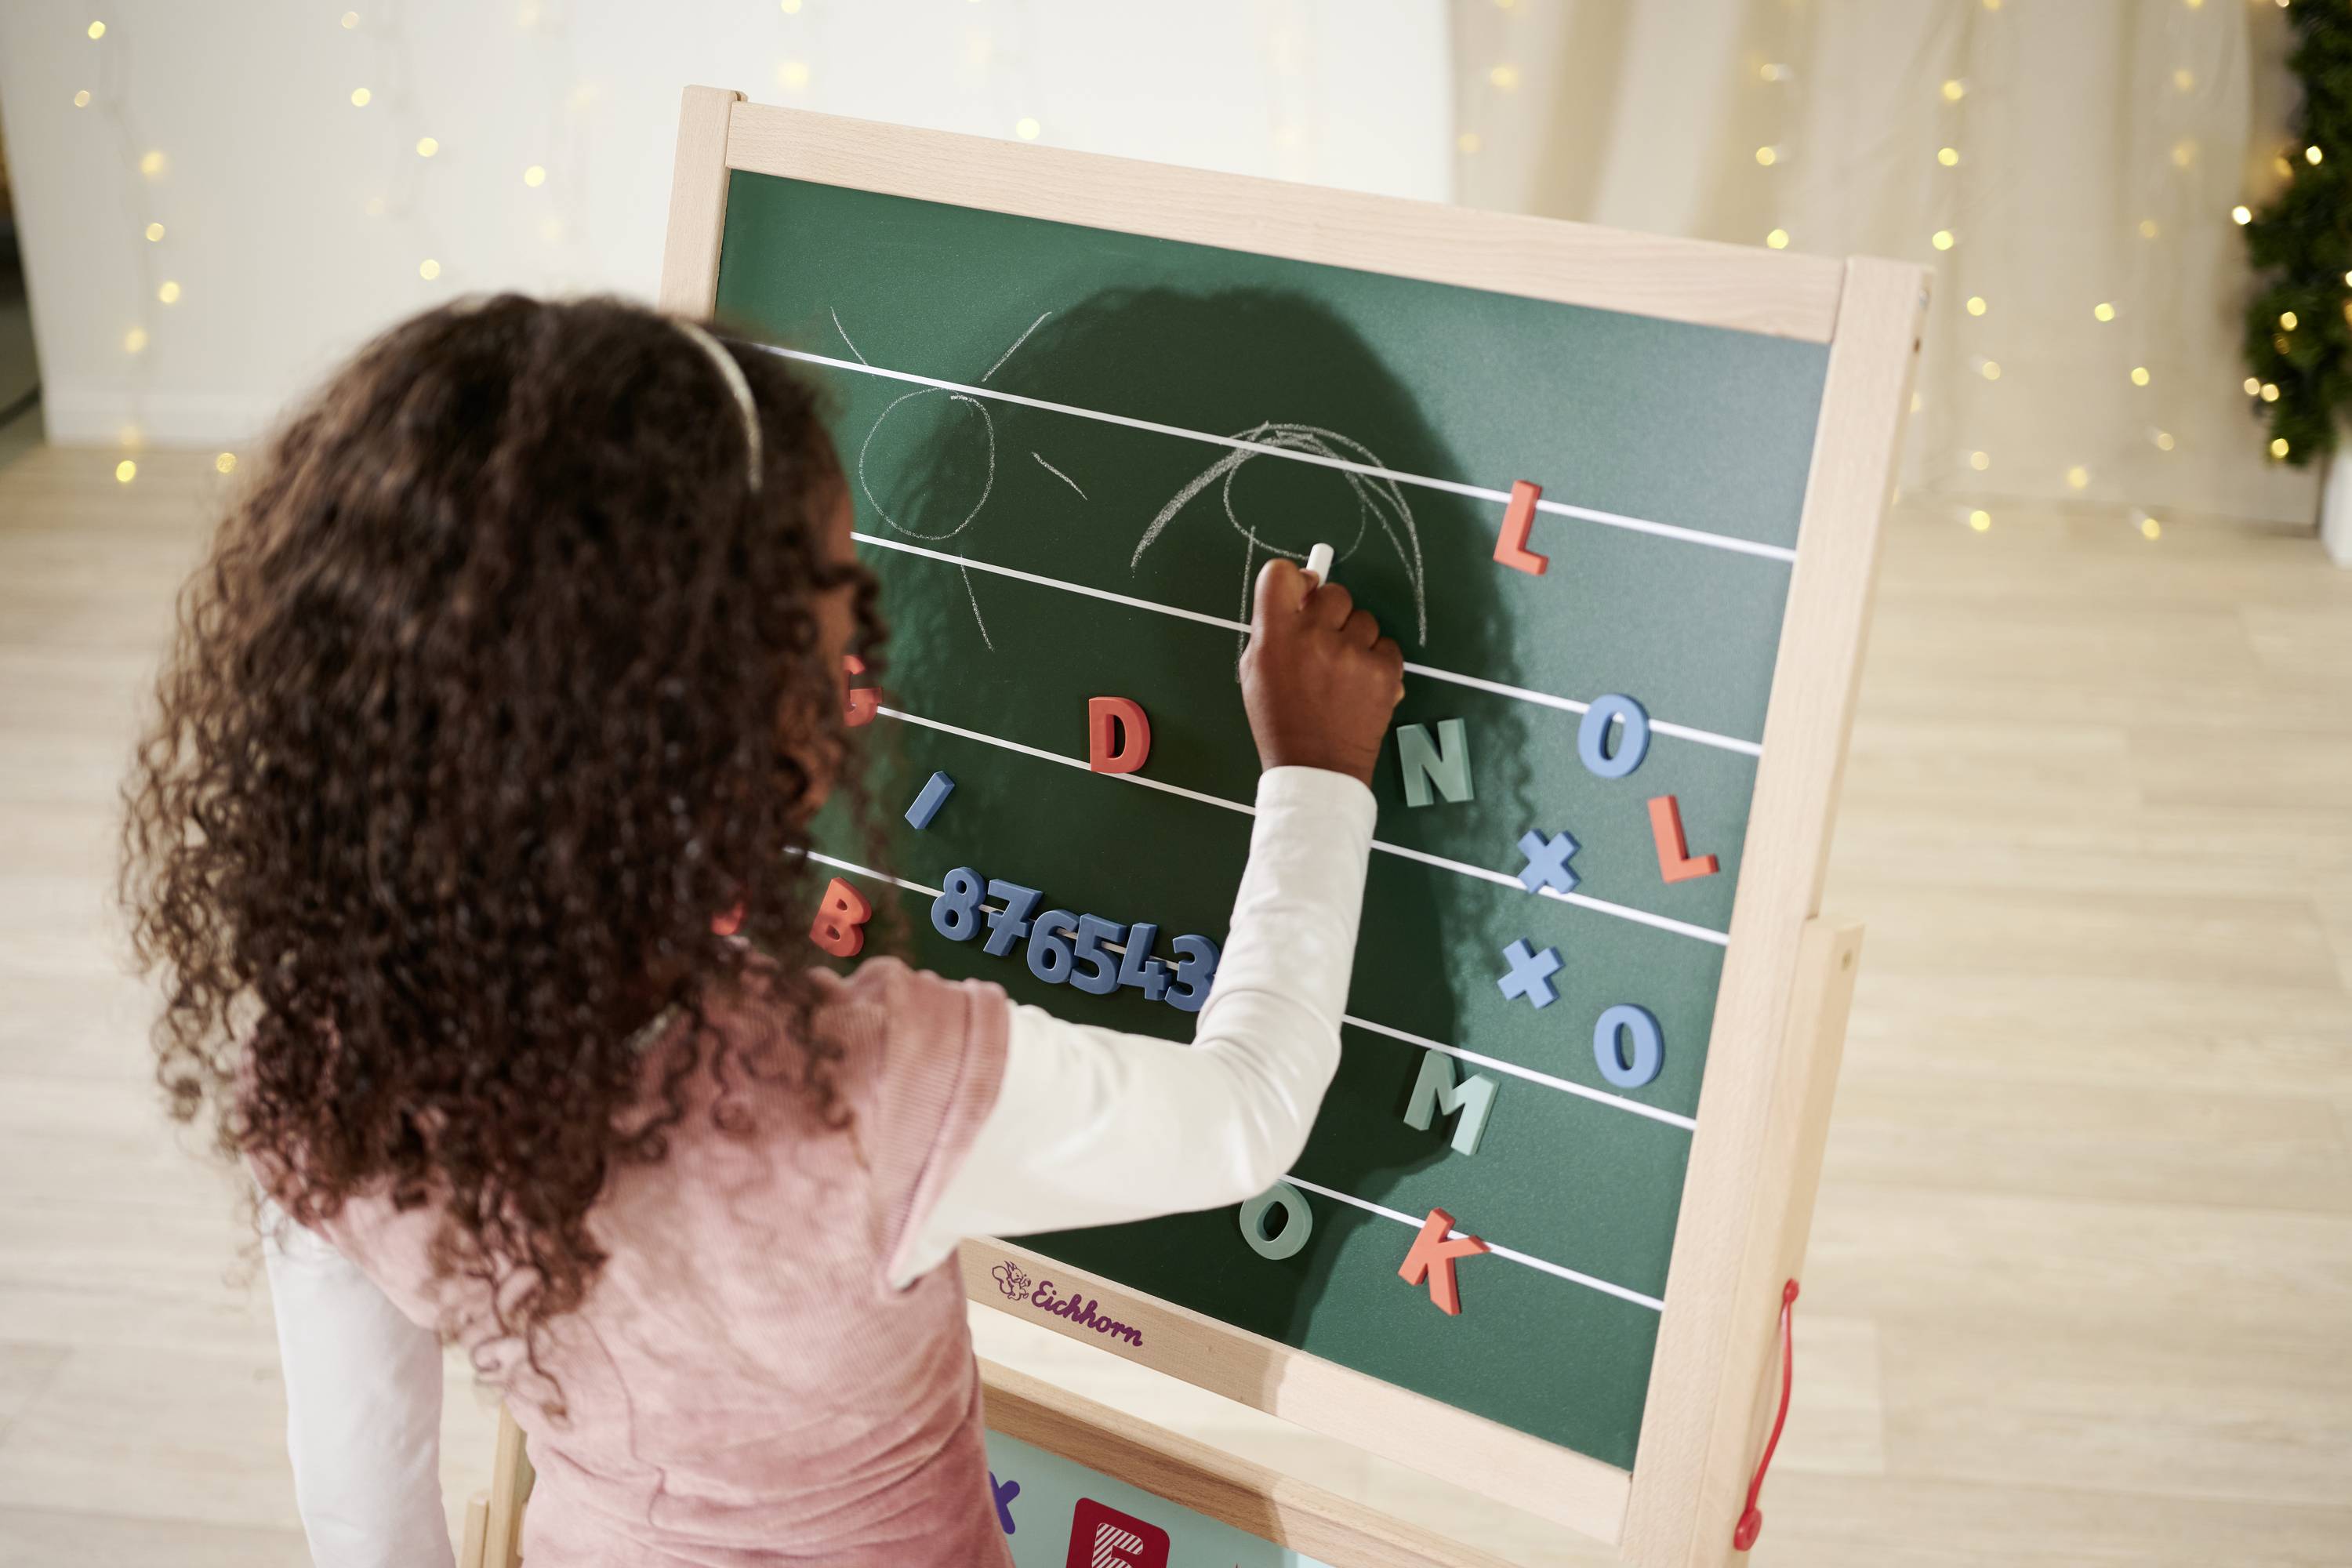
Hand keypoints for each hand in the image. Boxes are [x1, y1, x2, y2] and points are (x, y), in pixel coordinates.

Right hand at [1238, 558, 1405, 787]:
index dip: (1295, 580)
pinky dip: (1377, 661)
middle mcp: (1314, 636)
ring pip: (1364, 619)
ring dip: (1355, 639)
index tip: (1303, 594)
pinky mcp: (1384, 670)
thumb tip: (1302, 595)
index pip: (1280, 573)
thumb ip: (1273, 630)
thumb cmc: (1281, 720)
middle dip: (1330, 614)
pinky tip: (1361, 685)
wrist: (1316, 768)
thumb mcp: (1256, 672)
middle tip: (1324, 645)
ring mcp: (1353, 653)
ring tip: (1342, 673)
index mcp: (1274, 635)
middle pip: (1333, 592)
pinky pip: (1387, 644)